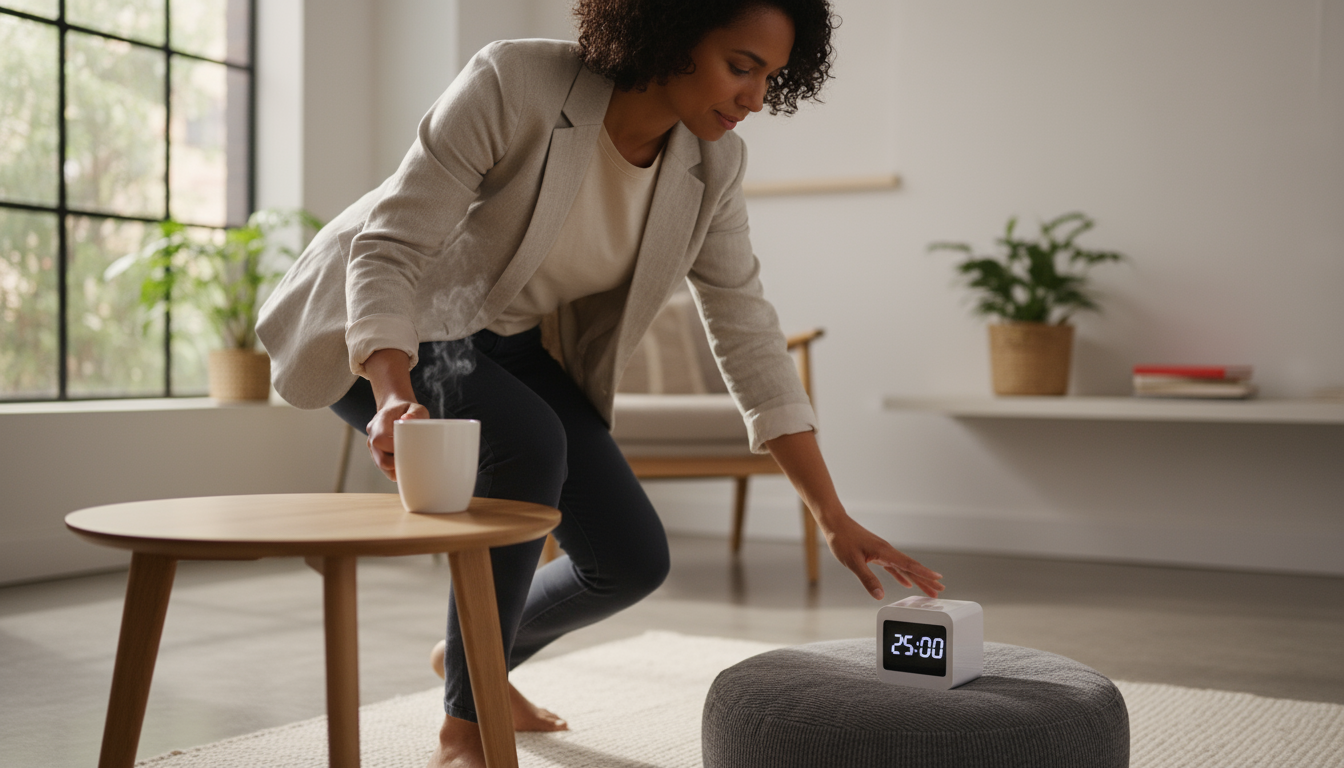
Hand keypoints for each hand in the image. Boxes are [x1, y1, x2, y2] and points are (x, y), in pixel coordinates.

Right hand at [366, 397, 429, 480]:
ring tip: (413, 466)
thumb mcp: (415, 407)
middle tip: (414, 463)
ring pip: (381, 465)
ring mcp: (373, 447)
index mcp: (379, 422)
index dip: (392, 449)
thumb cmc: (407, 410)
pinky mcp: (377, 454)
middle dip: (397, 464)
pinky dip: (395, 471)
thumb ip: (415, 413)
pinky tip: (407, 468)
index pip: (380, 440)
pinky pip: (384, 468)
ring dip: (396, 469)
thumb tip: (407, 419)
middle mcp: (372, 435)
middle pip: (379, 458)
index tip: (409, 451)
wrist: (395, 410)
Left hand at [824, 516, 943, 599]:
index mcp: (884, 551)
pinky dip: (901, 575)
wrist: (835, 523)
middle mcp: (887, 551)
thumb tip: (880, 595)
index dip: (924, 573)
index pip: (909, 565)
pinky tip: (905, 582)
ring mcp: (882, 552)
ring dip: (916, 578)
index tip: (938, 579)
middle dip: (926, 579)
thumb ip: (867, 579)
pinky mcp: (876, 553)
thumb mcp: (853, 562)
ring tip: (928, 588)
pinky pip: (893, 567)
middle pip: (911, 567)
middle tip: (939, 590)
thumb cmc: (842, 539)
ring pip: (904, 568)